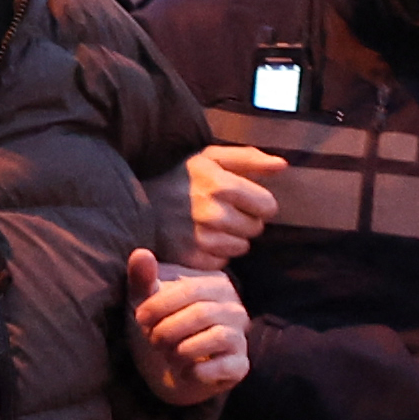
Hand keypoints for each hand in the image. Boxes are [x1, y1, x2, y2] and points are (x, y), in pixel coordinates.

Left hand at [128, 250, 249, 404]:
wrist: (168, 369)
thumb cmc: (160, 325)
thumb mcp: (146, 300)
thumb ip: (143, 278)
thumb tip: (141, 253)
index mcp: (217, 284)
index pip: (191, 289)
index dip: (160, 305)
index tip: (140, 318)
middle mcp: (235, 309)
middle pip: (202, 314)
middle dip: (168, 330)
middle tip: (153, 340)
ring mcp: (240, 337)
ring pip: (216, 338)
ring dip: (181, 350)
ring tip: (168, 354)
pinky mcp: (239, 366)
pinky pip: (224, 366)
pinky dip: (197, 372)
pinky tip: (184, 371)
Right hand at [174, 141, 284, 266]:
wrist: (135, 202)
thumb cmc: (180, 178)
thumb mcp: (211, 158)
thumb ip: (249, 159)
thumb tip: (283, 166)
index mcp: (220, 184)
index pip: (267, 206)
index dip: (259, 202)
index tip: (242, 199)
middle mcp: (212, 213)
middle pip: (256, 228)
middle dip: (244, 220)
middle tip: (221, 211)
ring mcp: (200, 238)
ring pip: (241, 247)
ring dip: (232, 238)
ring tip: (210, 225)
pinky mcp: (191, 258)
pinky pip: (223, 261)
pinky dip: (215, 252)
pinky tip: (200, 239)